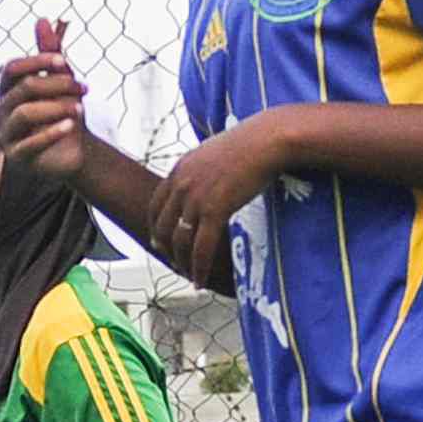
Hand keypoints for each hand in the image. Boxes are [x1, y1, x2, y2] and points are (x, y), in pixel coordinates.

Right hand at [0, 20, 87, 173]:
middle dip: (57, 85)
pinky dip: (51, 132)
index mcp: (8, 91)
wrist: (71, 151)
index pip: (12, 69)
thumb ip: (50, 54)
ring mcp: (7, 135)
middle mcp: (2, 111)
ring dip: (57, 107)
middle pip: (24, 88)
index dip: (36, 61)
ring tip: (80, 108)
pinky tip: (70, 125)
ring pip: (25, 113)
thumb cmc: (62, 112)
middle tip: (84, 88)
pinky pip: (30, 143)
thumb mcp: (60, 81)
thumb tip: (42, 19)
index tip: (64, 61)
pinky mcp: (17, 158)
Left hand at [141, 118, 288, 282]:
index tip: (160, 243)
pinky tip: (200, 281)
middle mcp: (182, 184)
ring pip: (180, 242)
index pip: (156, 206)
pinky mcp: (216, 210)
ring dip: (183, 264)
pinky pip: (201, 248)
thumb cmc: (249, 144)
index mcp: (179, 169)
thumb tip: (206, 180)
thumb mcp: (213, 153)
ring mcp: (196, 198)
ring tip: (190, 276)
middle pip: (163, 228)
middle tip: (176, 264)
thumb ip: (201, 170)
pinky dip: (199, 268)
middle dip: (167, 251)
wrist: (266, 140)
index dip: (156, 229)